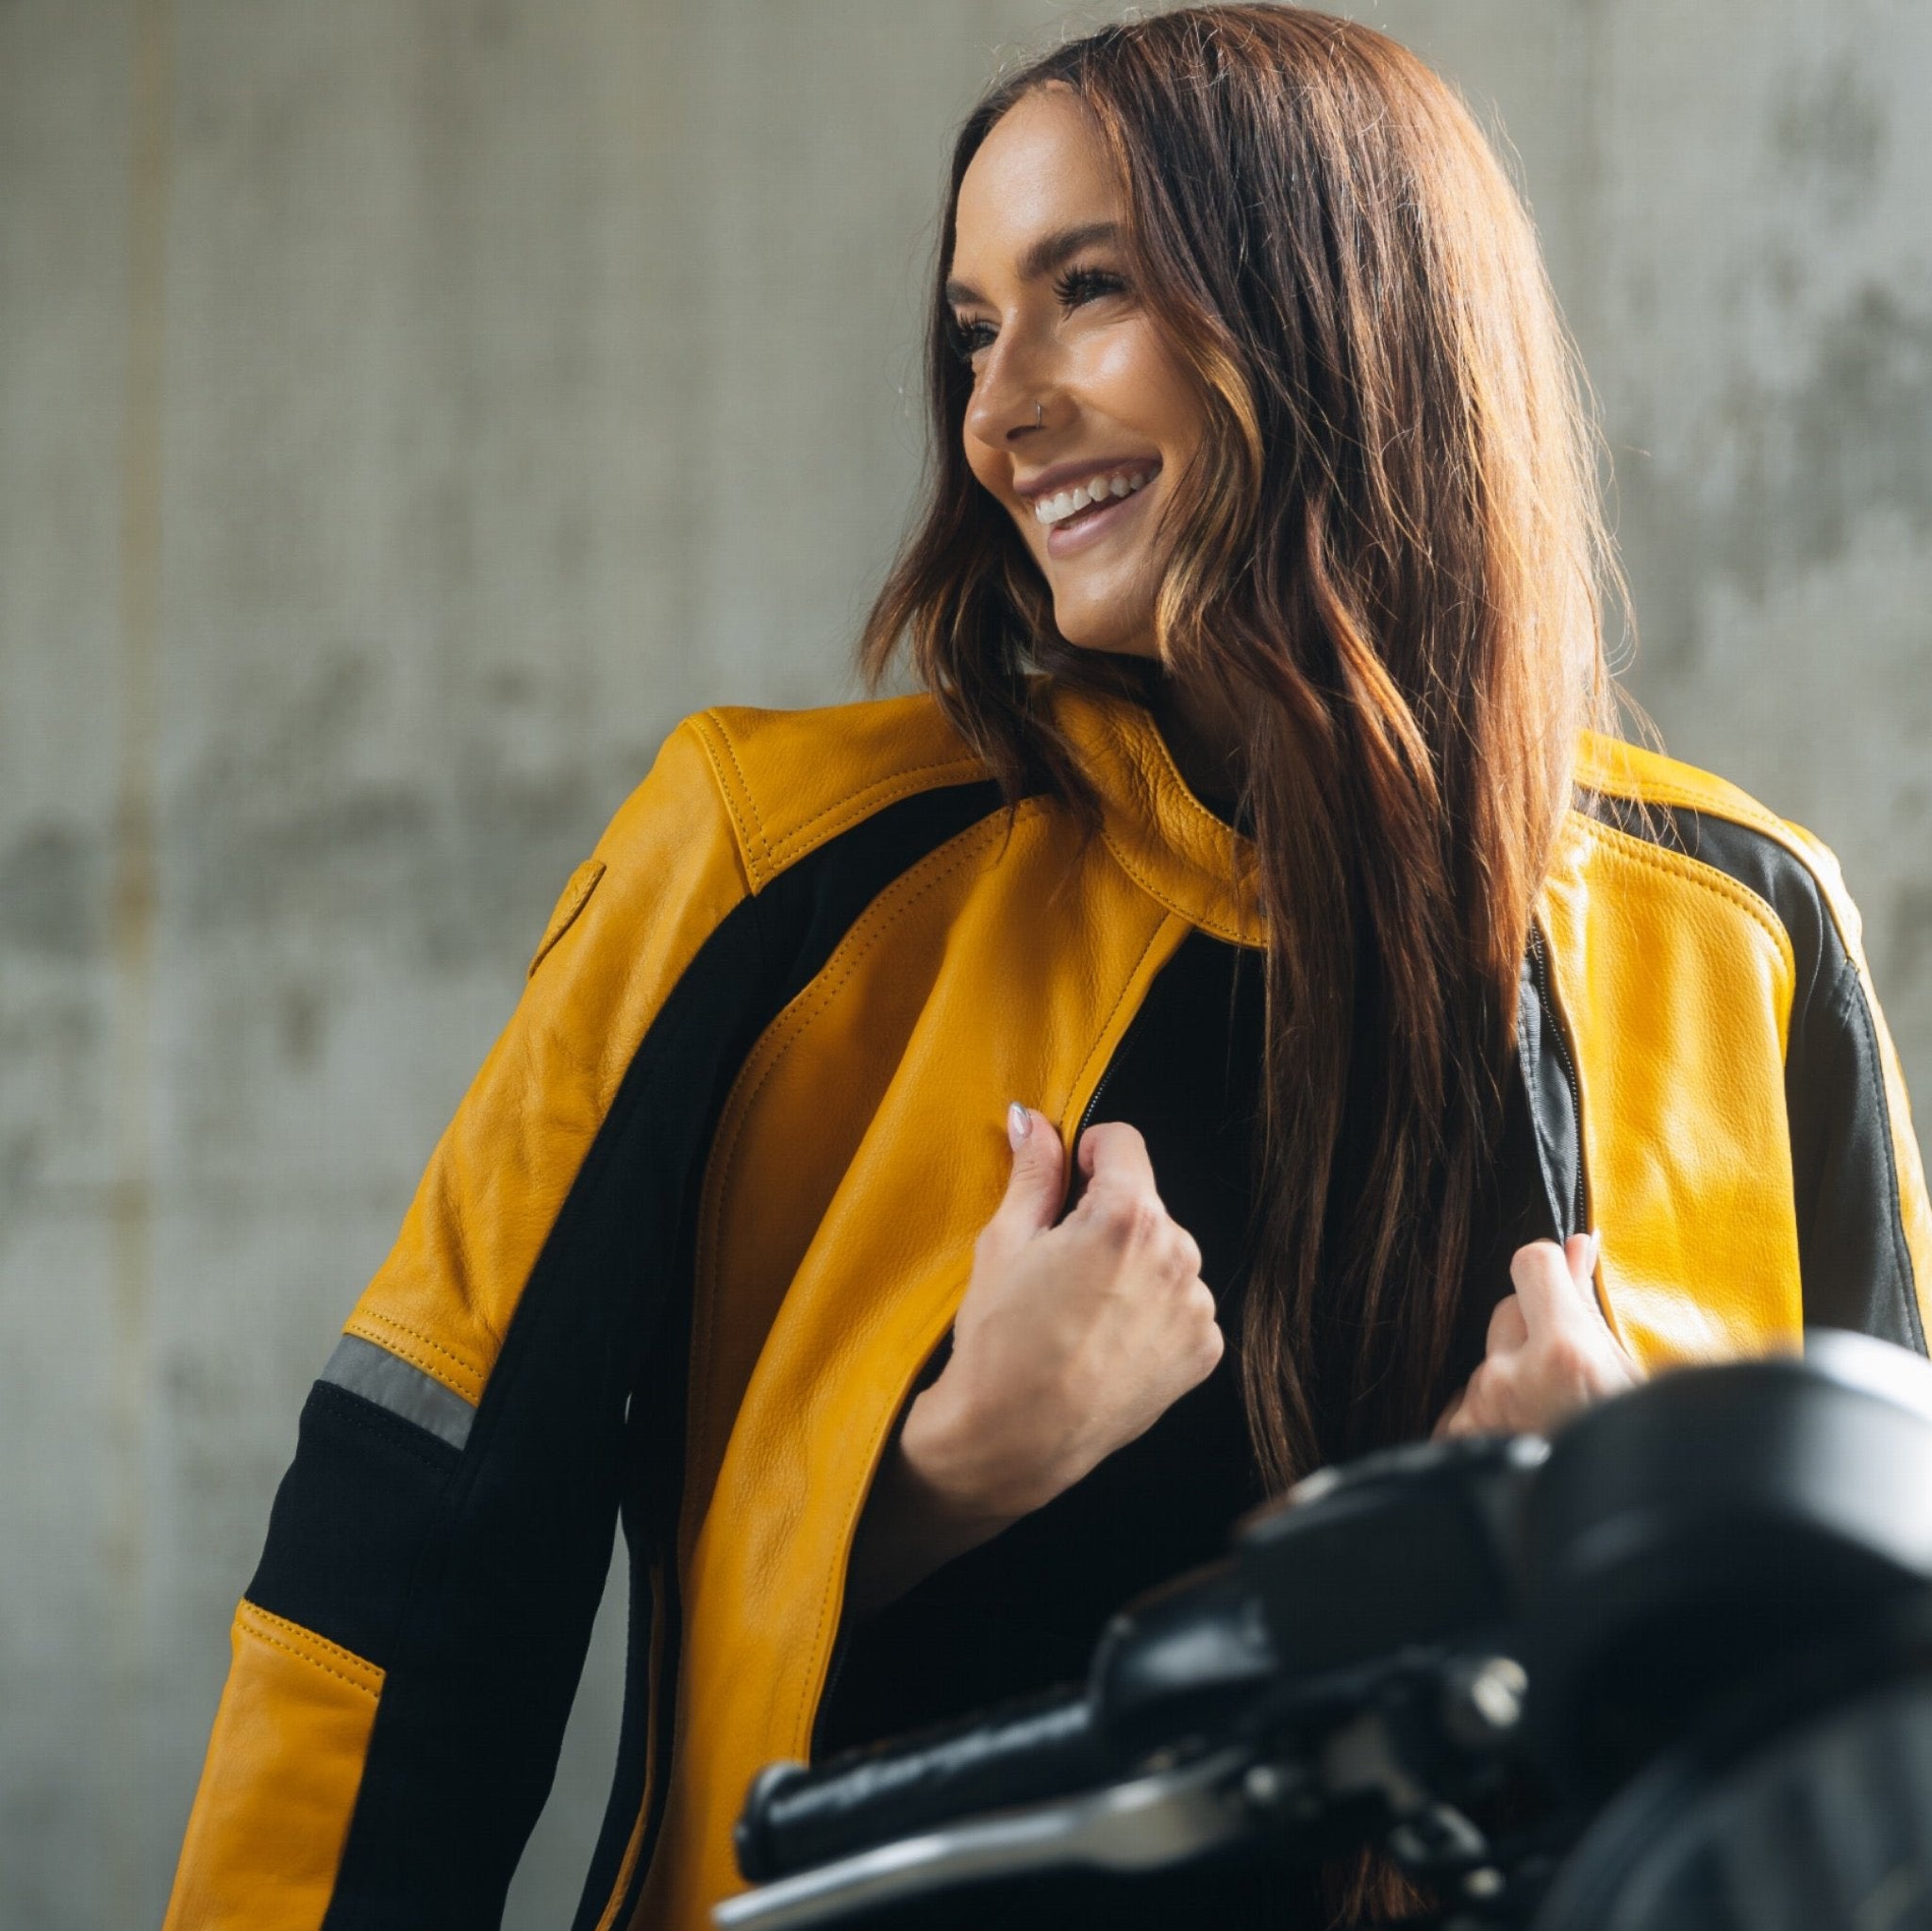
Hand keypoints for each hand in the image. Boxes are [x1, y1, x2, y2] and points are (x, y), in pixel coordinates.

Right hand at [844, 1104, 1220, 1615]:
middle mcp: (1177, 1254)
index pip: (1123, 1141)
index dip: (1087, 1154)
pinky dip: (1151, 1312)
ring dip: (1134, 1265)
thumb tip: (1036, 1123)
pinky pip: (1180, 1305)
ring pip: (1165, 1254)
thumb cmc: (1000, 1343)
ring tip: (1083, 1310)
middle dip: (1108, 1218)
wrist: (1015, 1440)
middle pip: (1146, 1202)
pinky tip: (1108, 1339)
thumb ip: (1034, 1173)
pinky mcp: (1203, 1351)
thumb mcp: (1004, 1243)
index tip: (1068, 1180)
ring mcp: (1196, 1307)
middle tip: (1061, 1266)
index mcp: (1127, 1216)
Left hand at [1432, 1232, 1641, 1440]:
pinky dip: (1494, 1411)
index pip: (1530, 1262)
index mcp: (1565, 1355)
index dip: (1551, 1266)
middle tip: (1572, 1367)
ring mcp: (1479, 1411)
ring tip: (1557, 1417)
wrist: (1616, 1535)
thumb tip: (1578, 1245)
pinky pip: (1470, 1401)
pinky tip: (1527, 1434)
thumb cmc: (1638, 1455)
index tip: (1564, 1279)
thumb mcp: (1633, 1375)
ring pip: (1490, 1360)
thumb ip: (1591, 1307)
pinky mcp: (1460, 1440)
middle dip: (1536, 1325)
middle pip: (1507, 1310)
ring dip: (1516, 1375)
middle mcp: (1509, 1378)